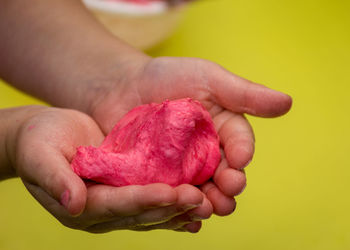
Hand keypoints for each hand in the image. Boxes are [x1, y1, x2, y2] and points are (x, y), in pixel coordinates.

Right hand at [7, 106, 210, 232]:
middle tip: (200, 200)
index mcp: (80, 205)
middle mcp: (101, 212)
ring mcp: (115, 205)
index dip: (145, 200)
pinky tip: (194, 207)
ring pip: (151, 213)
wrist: (45, 137)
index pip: (117, 205)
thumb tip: (74, 204)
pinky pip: (152, 204)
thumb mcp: (40, 155)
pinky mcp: (125, 193)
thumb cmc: (38, 141)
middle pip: (140, 213)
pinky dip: (173, 207)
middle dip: (170, 207)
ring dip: (179, 210)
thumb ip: (54, 179)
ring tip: (207, 205)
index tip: (172, 192)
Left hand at [89, 56, 291, 215]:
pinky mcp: (158, 178)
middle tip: (228, 193)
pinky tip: (179, 214)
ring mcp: (182, 168)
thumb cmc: (167, 76)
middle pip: (224, 174)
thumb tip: (287, 102)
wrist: (120, 85)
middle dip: (228, 186)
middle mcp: (207, 152)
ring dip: (206, 201)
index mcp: (223, 129)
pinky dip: (177, 206)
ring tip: (207, 208)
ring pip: (200, 190)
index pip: (239, 143)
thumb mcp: (208, 78)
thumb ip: (244, 93)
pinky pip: (170, 195)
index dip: (242, 153)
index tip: (240, 160)